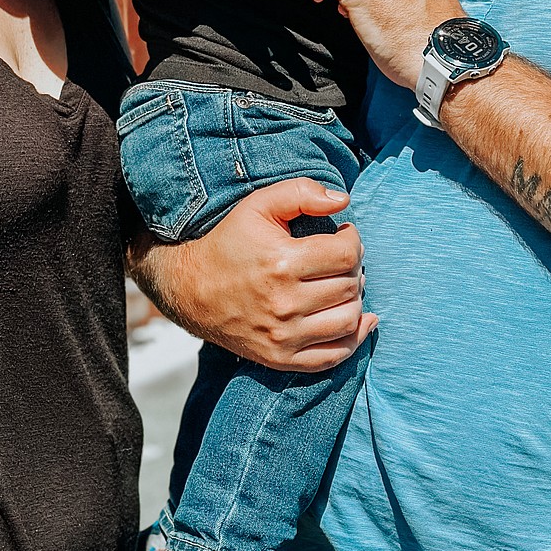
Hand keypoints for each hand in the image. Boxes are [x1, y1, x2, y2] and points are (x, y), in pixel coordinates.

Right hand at [144, 177, 374, 369]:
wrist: (191, 289)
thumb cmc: (229, 243)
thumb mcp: (258, 206)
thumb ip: (301, 193)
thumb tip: (343, 201)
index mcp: (282, 263)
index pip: (346, 254)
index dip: (353, 240)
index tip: (342, 236)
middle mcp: (284, 303)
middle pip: (350, 286)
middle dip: (354, 268)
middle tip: (340, 260)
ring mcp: (283, 335)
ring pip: (348, 320)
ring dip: (355, 299)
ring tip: (343, 285)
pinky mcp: (280, 357)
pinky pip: (334, 356)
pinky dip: (354, 338)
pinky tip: (360, 319)